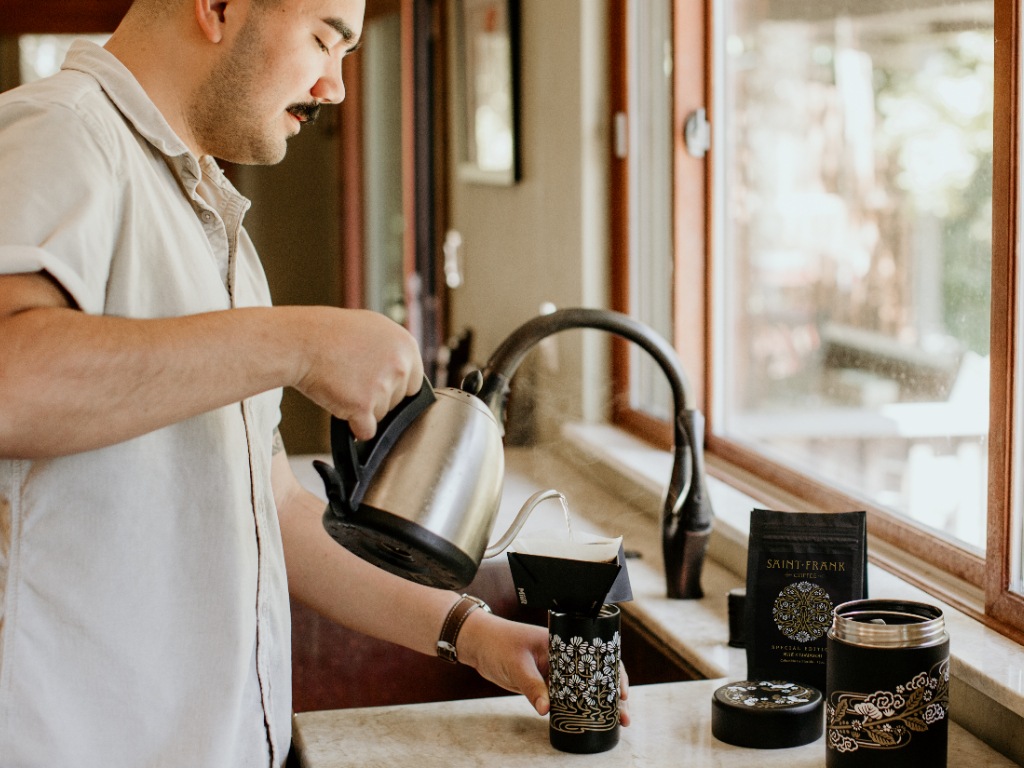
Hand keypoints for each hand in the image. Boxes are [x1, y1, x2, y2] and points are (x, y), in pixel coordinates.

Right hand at [290, 307, 422, 439]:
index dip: (394, 388)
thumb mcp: (373, 328)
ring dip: (362, 410)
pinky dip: (353, 427)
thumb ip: (393, 350)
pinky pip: (366, 431)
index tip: (378, 385)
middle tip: (353, 382)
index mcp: (407, 346)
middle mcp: (400, 365)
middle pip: (397, 401)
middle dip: (378, 399)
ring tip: (342, 386)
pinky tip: (340, 406)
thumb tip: (404, 370)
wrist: (301, 342)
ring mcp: (383, 386)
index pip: (413, 382)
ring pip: (381, 416)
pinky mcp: (364, 405)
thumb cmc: (330, 334)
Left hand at [457, 611, 630, 725]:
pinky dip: (577, 707)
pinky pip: (566, 695)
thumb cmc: (497, 644)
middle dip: (611, 693)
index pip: (595, 655)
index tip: (622, 690)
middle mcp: (562, 656)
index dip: (612, 672)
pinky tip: (588, 720)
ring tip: (614, 722)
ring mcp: (554, 669)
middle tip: (623, 714)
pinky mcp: (544, 682)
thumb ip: (532, 686)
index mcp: (560, 643)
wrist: (477, 644)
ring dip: (597, 703)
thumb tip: (548, 710)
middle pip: (594, 674)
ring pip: (582, 687)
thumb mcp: (517, 665)